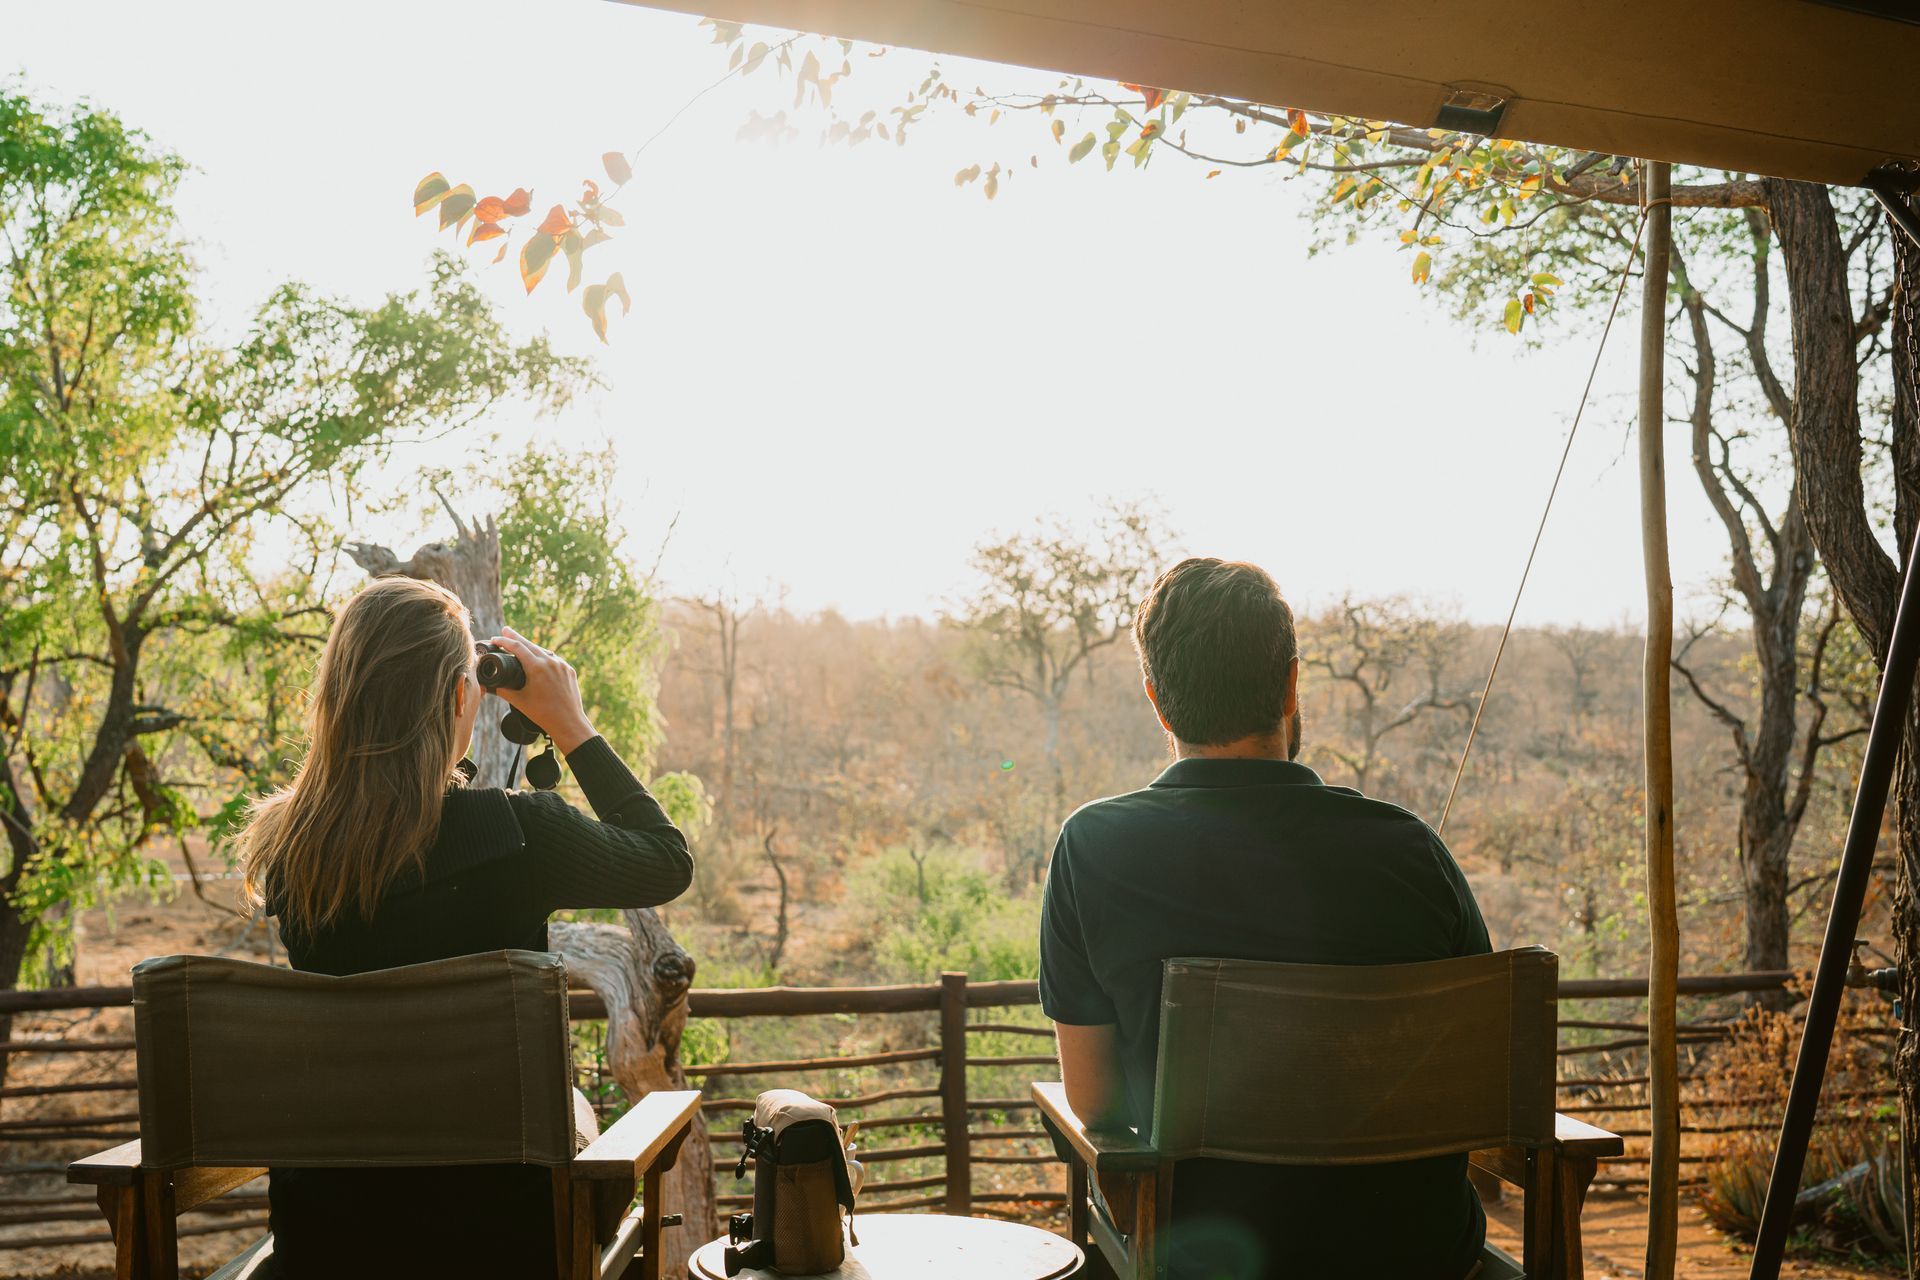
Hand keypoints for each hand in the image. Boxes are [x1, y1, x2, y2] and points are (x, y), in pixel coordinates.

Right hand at [484, 626, 596, 754]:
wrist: (569, 722)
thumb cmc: (543, 714)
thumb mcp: (519, 701)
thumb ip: (503, 691)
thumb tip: (489, 686)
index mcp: (537, 667)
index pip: (517, 647)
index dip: (504, 641)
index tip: (495, 638)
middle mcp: (551, 662)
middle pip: (530, 644)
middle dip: (516, 637)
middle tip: (505, 630)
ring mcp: (562, 665)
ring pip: (543, 651)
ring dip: (531, 646)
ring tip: (520, 644)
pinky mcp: (569, 670)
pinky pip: (554, 659)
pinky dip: (544, 656)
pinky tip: (538, 657)